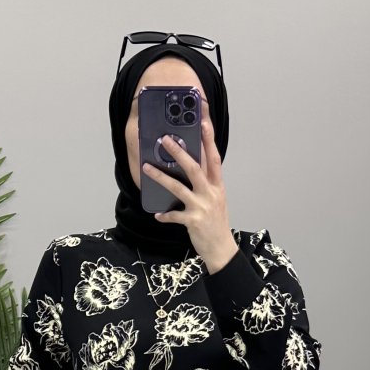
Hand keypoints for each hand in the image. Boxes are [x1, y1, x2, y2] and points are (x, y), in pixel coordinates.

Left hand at [142, 112, 236, 269]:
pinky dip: (165, 215)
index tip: (203, 121)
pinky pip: (174, 215)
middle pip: (194, 168)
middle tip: (165, 140)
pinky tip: (157, 215)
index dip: (209, 139)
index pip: (213, 157)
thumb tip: (190, 167)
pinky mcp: (193, 221)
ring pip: (179, 188)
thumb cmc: (217, 222)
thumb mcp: (216, 199)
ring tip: (147, 168)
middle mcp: (211, 193)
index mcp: (217, 185)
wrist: (222, 248)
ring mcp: (202, 206)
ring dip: (161, 177)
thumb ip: (206, 183)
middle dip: (179, 153)